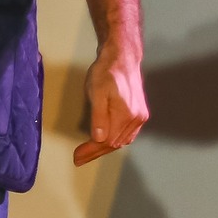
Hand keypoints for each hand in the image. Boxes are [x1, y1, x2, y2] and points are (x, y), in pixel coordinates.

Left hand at [73, 40, 147, 165]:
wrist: (122, 58)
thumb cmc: (107, 72)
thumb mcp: (97, 92)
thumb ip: (98, 117)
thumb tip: (99, 138)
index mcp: (126, 114)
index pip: (107, 142)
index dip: (91, 151)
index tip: (77, 156)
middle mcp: (137, 119)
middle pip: (115, 144)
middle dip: (95, 153)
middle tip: (78, 158)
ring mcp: (140, 117)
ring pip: (121, 141)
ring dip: (104, 148)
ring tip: (88, 153)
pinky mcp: (141, 114)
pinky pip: (127, 134)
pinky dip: (115, 140)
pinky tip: (104, 143)